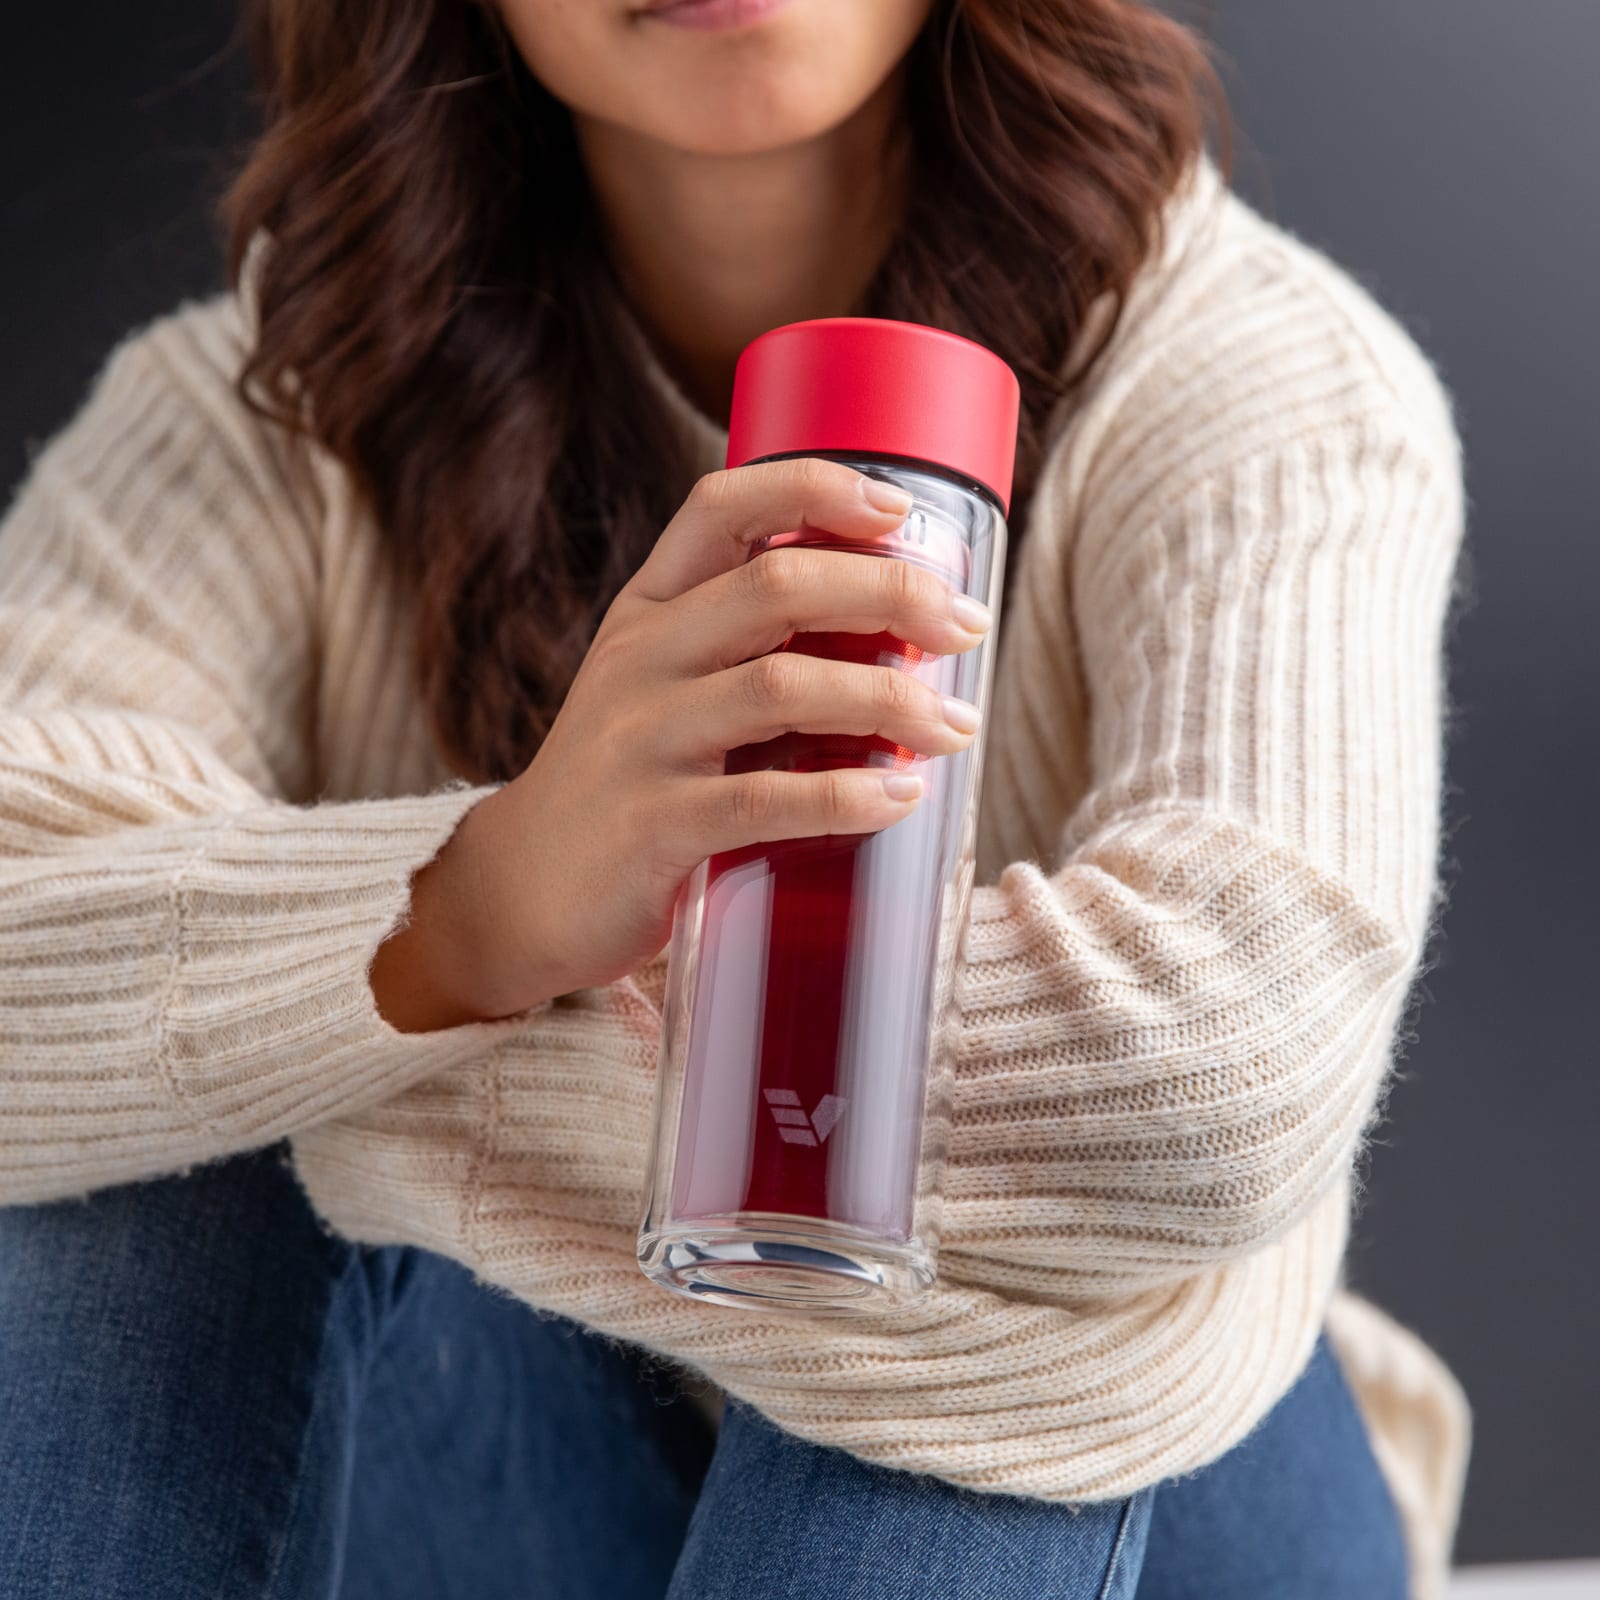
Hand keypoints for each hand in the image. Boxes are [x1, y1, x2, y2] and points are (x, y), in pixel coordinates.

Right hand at [372, 456, 993, 1029]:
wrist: (520, 894)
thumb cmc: (625, 784)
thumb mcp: (659, 689)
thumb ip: (744, 652)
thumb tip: (894, 633)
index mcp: (649, 611)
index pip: (723, 507)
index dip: (817, 489)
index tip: (901, 509)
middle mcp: (641, 659)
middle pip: (777, 586)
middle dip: (890, 593)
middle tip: (966, 626)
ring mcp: (641, 741)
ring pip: (781, 688)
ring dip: (889, 699)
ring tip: (954, 727)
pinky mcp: (651, 826)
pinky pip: (763, 799)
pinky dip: (846, 796)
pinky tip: (901, 797)